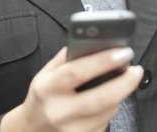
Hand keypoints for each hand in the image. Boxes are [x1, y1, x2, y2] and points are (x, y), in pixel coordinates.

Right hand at [0, 47, 142, 131]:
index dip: (101, 61)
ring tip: (119, 83)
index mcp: (46, 88)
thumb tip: (86, 44)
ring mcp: (71, 129)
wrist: (32, 128)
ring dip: (118, 95)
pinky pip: (105, 123)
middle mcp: (58, 110)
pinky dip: (109, 109)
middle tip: (135, 70)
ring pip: (107, 111)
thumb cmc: (40, 97)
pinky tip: (104, 101)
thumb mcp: (44, 74)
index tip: (121, 53)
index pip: (76, 72)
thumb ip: (63, 59)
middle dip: (123, 83)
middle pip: (99, 98)